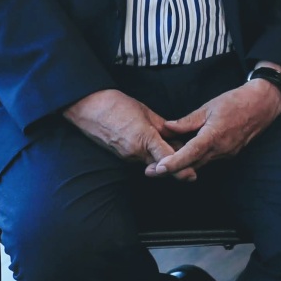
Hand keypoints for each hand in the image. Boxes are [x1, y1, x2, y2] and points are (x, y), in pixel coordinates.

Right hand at [63, 89, 195, 181]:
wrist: (88, 107)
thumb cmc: (116, 104)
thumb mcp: (145, 111)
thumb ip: (162, 126)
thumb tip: (175, 135)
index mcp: (145, 139)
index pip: (168, 159)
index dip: (180, 169)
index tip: (191, 176)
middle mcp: (135, 152)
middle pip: (161, 166)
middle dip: (173, 164)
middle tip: (186, 161)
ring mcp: (127, 156)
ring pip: (150, 163)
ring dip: (160, 159)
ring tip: (167, 146)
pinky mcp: (121, 156)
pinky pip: (139, 159)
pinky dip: (147, 155)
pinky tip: (148, 144)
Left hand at [147, 80, 280, 179]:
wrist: (262, 105)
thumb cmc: (235, 102)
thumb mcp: (208, 107)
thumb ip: (187, 121)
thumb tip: (167, 128)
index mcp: (214, 136)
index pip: (190, 154)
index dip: (173, 163)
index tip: (159, 169)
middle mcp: (220, 150)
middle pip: (192, 165)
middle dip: (171, 170)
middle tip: (149, 171)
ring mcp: (226, 154)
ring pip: (199, 164)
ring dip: (182, 167)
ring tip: (160, 166)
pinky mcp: (229, 154)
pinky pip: (208, 160)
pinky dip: (194, 160)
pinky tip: (182, 157)